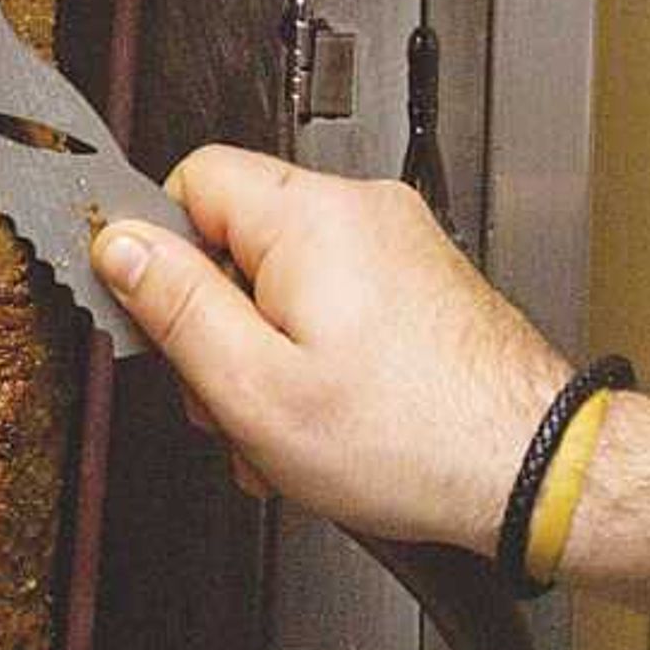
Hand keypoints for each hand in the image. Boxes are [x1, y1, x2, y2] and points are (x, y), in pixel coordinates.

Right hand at [93, 145, 572, 552]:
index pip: (192, 179)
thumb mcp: (254, 387)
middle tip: (232, 399)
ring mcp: (398, 245)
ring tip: (288, 427)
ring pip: (283, 281)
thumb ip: (176, 306)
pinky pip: (335, 303)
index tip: (163, 321)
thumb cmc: (413, 438)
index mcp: (310, 218)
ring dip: (266, 355)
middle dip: (218, 325)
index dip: (162, 254)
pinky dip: (316, 358)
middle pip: (236, 238)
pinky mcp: (421, 283)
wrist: (530, 469)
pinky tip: (327, 419)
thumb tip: (119, 245)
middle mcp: (361, 212)